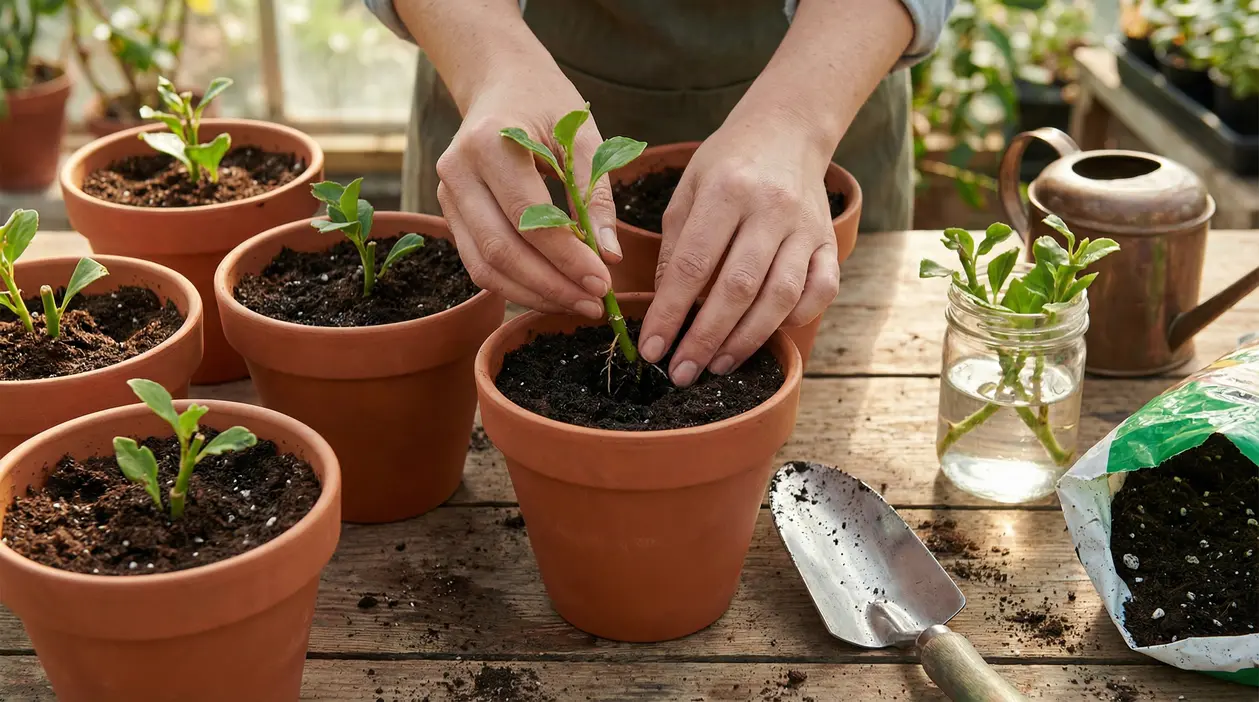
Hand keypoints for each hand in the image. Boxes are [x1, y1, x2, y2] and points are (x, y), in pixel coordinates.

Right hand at [436, 65, 620, 318]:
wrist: (500, 81)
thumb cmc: (546, 102)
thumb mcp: (582, 135)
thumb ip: (596, 193)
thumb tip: (609, 256)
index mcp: (489, 142)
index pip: (528, 217)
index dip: (566, 258)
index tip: (603, 282)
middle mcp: (457, 171)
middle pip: (501, 250)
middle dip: (551, 286)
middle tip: (594, 304)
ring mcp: (446, 195)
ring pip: (485, 267)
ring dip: (533, 294)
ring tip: (577, 304)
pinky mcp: (449, 214)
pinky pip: (479, 264)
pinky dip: (516, 285)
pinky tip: (552, 292)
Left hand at [639, 110, 840, 386]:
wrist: (786, 130)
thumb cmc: (727, 164)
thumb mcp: (688, 190)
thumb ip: (674, 246)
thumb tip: (665, 308)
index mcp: (727, 191)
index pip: (692, 265)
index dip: (670, 313)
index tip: (652, 348)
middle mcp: (771, 209)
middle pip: (737, 288)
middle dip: (705, 338)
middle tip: (682, 372)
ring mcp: (806, 226)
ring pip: (780, 296)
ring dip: (746, 339)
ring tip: (717, 365)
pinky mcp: (829, 240)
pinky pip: (821, 290)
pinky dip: (797, 319)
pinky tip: (767, 335)